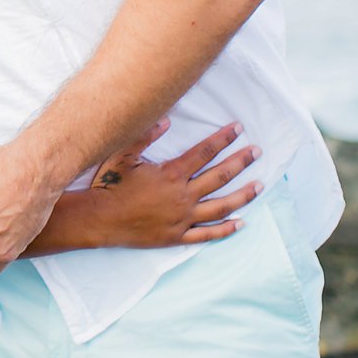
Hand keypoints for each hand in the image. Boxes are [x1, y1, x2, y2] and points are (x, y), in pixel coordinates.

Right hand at [89, 119, 261, 246]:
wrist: (97, 219)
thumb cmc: (107, 185)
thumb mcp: (121, 155)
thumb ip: (144, 137)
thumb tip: (167, 121)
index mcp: (170, 175)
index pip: (203, 153)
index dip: (222, 139)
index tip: (238, 129)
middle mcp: (182, 196)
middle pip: (219, 177)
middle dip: (240, 162)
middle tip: (257, 151)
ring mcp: (182, 218)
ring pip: (221, 206)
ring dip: (242, 195)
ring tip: (259, 185)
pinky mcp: (176, 236)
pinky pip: (206, 234)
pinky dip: (225, 230)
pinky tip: (241, 223)